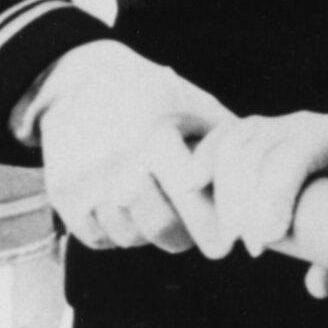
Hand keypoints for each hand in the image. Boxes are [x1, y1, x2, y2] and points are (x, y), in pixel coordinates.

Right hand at [25, 41, 232, 253]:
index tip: (228, 244)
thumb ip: (227, 141)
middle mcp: (118, 163)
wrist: (77, 83)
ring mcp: (86, 182)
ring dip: (150, 235)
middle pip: (162, 228)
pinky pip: (98, 237)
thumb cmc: (151, 95)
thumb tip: (264, 179)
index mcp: (156, 138)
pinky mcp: (63, 195)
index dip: (214, 229)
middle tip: (196, 237)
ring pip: (129, 236)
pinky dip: (119, 235)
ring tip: (162, 216)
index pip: (193, 202)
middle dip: (184, 238)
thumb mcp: (194, 104)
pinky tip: (131, 215)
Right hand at [201, 112, 327, 259]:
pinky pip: (224, 137)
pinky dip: (206, 158)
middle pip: (260, 153)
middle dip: (247, 203)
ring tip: (231, 236)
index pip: (298, 154)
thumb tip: (318, 286)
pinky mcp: (259, 129)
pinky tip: (195, 187)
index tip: (269, 238)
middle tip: (250, 247)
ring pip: (237, 146)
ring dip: (227, 194)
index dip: (277, 193)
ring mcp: (280, 123)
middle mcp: (307, 123)